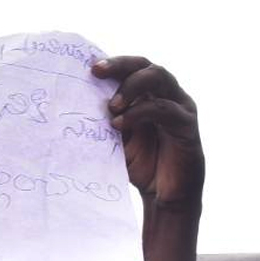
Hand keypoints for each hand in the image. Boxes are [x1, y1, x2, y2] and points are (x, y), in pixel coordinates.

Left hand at [93, 57, 204, 209]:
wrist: (164, 197)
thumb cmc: (140, 165)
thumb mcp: (115, 140)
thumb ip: (104, 121)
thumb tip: (72, 107)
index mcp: (148, 94)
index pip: (131, 68)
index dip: (112, 63)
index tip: (88, 66)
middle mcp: (166, 94)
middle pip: (145, 65)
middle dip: (120, 65)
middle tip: (97, 72)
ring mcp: (180, 106)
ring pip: (159, 77)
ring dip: (131, 86)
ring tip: (111, 105)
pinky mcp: (187, 124)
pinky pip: (164, 108)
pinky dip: (139, 113)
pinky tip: (120, 123)